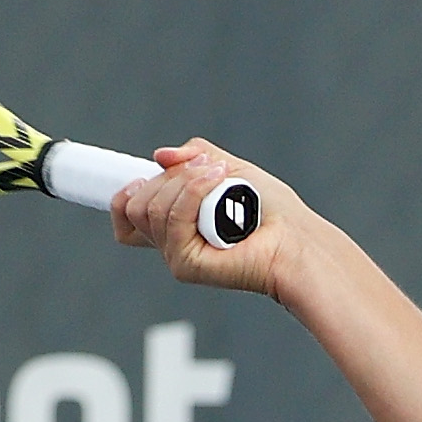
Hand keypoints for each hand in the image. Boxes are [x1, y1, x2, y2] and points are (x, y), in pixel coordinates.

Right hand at [112, 137, 304, 296]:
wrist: (297, 238)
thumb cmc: (272, 210)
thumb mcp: (229, 167)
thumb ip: (195, 155)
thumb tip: (160, 156)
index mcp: (174, 224)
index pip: (126, 215)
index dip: (124, 194)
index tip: (145, 175)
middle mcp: (170, 244)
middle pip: (133, 206)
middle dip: (168, 178)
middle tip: (210, 171)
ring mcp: (176, 256)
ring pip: (148, 209)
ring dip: (185, 181)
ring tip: (221, 178)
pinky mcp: (186, 265)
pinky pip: (171, 219)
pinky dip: (193, 192)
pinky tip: (218, 182)